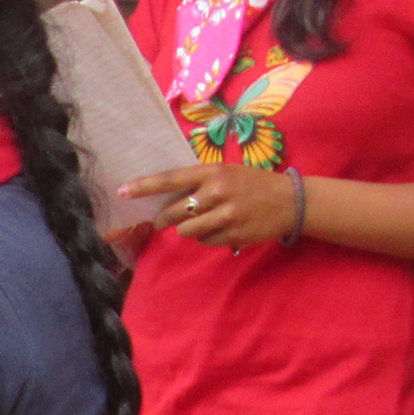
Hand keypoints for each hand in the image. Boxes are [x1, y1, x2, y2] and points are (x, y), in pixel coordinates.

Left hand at [123, 163, 299, 251]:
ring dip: (188, 229)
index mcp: (213, 172)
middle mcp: (217, 192)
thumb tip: (166, 197)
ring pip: (186, 231)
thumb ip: (200, 181)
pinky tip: (222, 228)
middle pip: (173, 212)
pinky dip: (207, 238)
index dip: (145, 186)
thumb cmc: (253, 183)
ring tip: (204, 221)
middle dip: (164, 219)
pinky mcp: (232, 234)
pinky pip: (204, 242)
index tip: (123, 191)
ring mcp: (225, 215)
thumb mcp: (227, 172)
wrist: (290, 201)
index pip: (171, 180)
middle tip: (163, 219)